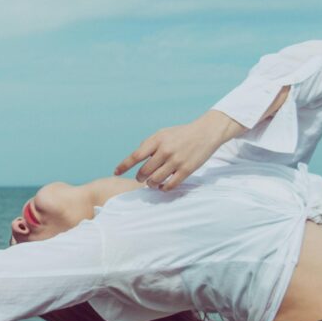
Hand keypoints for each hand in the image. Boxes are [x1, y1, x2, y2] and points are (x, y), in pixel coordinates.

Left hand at [114, 112, 234, 190]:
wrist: (205, 132)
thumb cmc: (181, 134)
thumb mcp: (163, 134)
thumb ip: (149, 145)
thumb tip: (135, 159)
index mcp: (157, 140)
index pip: (135, 156)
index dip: (124, 166)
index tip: (116, 172)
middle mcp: (165, 150)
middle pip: (144, 171)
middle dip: (140, 177)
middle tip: (141, 178)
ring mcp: (176, 161)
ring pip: (155, 180)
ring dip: (151, 184)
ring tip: (151, 182)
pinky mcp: (187, 170)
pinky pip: (170, 185)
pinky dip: (163, 188)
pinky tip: (162, 187)